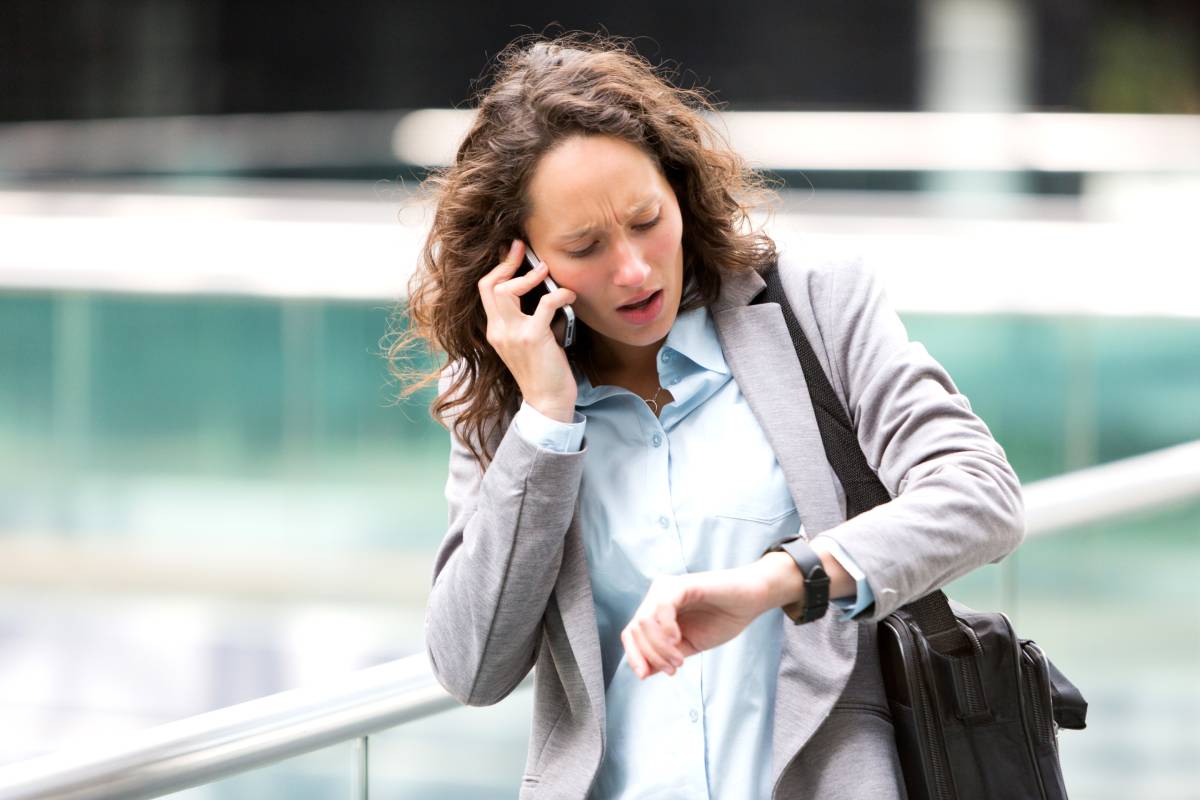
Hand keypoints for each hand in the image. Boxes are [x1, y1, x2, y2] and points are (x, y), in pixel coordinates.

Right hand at [477, 239, 577, 421]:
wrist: (547, 402)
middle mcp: (499, 331)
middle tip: (523, 248)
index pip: (485, 291)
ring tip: (546, 272)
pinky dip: (560, 294)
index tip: (512, 253)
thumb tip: (541, 293)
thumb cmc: (543, 373)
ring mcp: (514, 334)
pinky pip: (545, 303)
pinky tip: (570, 295)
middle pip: (490, 285)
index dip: (498, 269)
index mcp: (495, 331)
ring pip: (508, 291)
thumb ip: (525, 320)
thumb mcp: (526, 344)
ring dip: (530, 276)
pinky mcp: (533, 338)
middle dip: (508, 262)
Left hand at [620, 566, 772, 679]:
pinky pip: (662, 608)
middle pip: (634, 630)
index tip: (645, 676)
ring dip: (660, 648)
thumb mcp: (689, 645)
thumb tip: (643, 671)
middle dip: (651, 656)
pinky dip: (666, 630)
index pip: (630, 633)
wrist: (750, 601)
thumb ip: (665, 655)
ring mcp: (667, 588)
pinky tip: (678, 640)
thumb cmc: (723, 619)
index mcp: (656, 609)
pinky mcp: (682, 584)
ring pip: (644, 622)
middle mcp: (656, 595)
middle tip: (674, 668)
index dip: (634, 656)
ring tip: (680, 659)